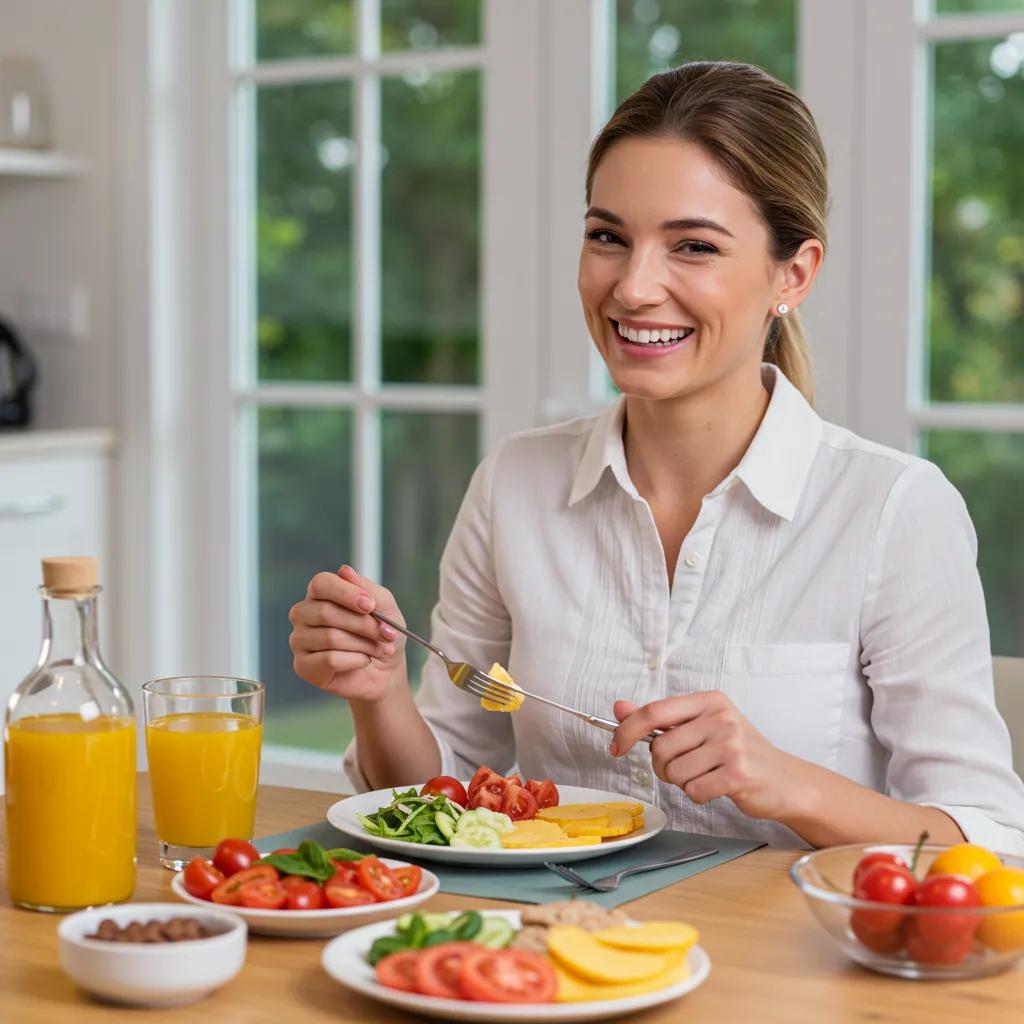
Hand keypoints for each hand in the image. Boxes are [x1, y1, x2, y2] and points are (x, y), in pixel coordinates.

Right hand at [289, 565, 405, 703]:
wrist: (386, 671)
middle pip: (326, 612)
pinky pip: (329, 660)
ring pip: (330, 637)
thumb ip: (367, 588)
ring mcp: (299, 640)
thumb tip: (345, 571)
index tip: (370, 605)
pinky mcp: (303, 666)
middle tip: (387, 634)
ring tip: (380, 649)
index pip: (321, 583)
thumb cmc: (382, 634)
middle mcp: (304, 614)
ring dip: (364, 644)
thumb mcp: (385, 607)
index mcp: (320, 593)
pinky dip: (356, 660)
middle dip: (364, 625)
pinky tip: (364, 660)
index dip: (346, 593)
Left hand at [610, 692, 798, 820]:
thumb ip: (659, 718)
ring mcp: (731, 745)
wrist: (785, 779)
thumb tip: (618, 707)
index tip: (615, 747)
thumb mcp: (700, 726)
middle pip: (660, 747)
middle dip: (662, 766)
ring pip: (674, 772)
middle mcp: (720, 717)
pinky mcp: (738, 774)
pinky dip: (699, 795)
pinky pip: (693, 790)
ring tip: (706, 775)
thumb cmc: (738, 751)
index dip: (627, 730)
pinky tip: (717, 787)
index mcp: (709, 700)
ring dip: (683, 782)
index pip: (654, 711)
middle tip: (683, 768)